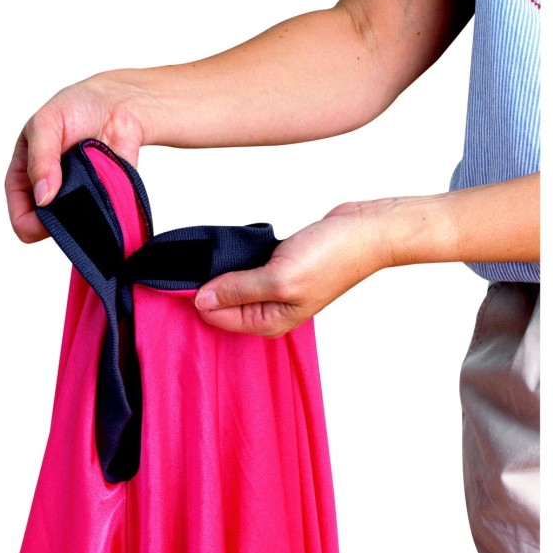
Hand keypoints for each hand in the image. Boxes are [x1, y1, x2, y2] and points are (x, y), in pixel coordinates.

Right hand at [5, 76, 150, 242]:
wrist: (118, 106)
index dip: (32, 223)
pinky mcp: (103, 203)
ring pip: (78, 230)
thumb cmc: (75, 108)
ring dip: (86, 214)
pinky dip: (107, 213)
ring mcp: (78, 202)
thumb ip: (41, 158)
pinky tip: (111, 192)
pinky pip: (104, 223)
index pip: (21, 218)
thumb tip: (42, 198)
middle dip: (63, 220)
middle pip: (50, 230)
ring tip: (94, 184)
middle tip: (79, 192)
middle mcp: (50, 196)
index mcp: (25, 178)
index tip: (51, 207)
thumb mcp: (47, 123)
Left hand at [194, 201, 389, 336]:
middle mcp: (270, 311)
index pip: (216, 317)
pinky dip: (238, 260)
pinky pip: (246, 269)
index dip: (199, 296)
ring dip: (223, 270)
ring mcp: (275, 290)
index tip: (188, 274)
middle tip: (204, 261)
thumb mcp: (279, 277)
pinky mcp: (279, 269)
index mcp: (269, 322)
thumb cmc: (332, 257)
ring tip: (223, 252)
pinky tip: (239, 249)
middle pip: (222, 304)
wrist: (364, 230)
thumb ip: (238, 290)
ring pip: (233, 285)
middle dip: (209, 286)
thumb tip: (201, 300)